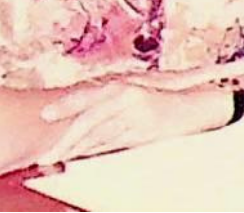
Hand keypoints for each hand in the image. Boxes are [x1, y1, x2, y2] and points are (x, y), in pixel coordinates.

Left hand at [38, 81, 221, 166]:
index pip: (88, 97)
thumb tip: (84, 130)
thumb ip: (112, 110)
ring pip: (100, 135)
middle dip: (66, 140)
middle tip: (46, 155)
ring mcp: (136, 111)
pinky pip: (116, 143)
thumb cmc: (166, 103)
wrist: (199, 105)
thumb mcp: (136, 100)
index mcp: (123, 85)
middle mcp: (128, 94)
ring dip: (79, 149)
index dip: (65, 105)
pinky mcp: (145, 127)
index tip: (44, 115)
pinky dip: (99, 150)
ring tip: (61, 158)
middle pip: (89, 120)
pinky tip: (86, 156)